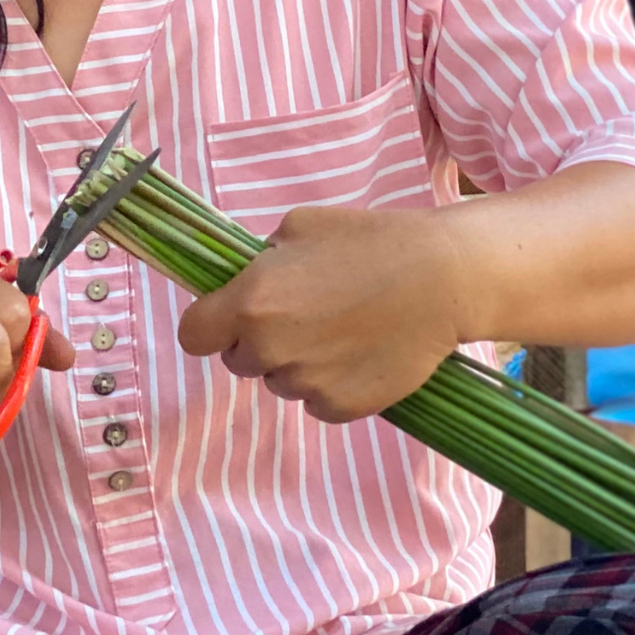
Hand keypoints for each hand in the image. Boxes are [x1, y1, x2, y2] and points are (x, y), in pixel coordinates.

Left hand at [177, 206, 467, 422]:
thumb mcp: (300, 227)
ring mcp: (304, 382)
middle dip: (258, 342)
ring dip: (296, 363)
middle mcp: (268, 347)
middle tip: (301, 317)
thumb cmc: (370, 242)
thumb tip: (250, 279)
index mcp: (250, 302)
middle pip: (238, 360)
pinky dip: (330, 384)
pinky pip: (316, 402)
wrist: (441, 280)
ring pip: (280, 381)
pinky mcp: (340, 408)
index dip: (209, 326)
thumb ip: (262, 261)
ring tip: (340, 331)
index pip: (193, 335)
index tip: (228, 319)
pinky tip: (359, 353)